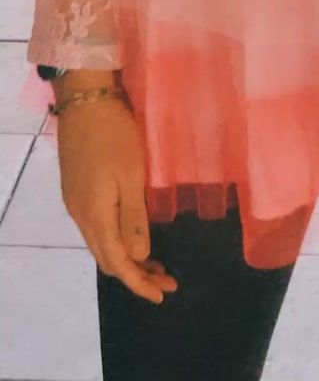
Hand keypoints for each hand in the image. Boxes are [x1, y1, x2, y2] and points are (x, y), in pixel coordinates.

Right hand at [57, 95, 177, 303]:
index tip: (162, 294)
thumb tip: (138, 255)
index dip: (139, 282)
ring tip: (155, 262)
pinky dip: (117, 239)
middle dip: (136, 274)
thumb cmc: (114, 134)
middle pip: (107, 258)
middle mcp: (81, 214)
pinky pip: (97, 227)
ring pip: (101, 243)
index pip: (117, 262)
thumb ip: (133, 217)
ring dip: (127, 256)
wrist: (85, 99)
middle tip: (166, 279)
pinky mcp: (77, 189)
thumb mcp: (131, 174)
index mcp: (95, 214)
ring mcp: (76, 202)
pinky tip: (133, 233)